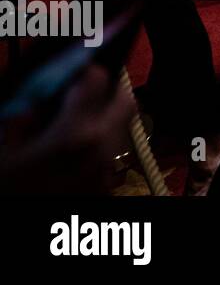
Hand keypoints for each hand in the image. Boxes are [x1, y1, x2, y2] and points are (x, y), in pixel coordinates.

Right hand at [0, 64, 132, 194]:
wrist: (14, 233)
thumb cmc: (7, 187)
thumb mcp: (3, 147)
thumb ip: (27, 113)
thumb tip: (46, 94)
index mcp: (76, 136)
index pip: (97, 79)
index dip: (83, 70)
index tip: (72, 71)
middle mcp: (102, 153)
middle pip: (125, 102)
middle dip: (108, 89)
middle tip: (83, 90)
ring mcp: (108, 174)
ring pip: (121, 130)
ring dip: (103, 119)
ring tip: (72, 124)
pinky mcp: (106, 190)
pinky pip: (112, 157)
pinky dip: (98, 147)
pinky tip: (72, 152)